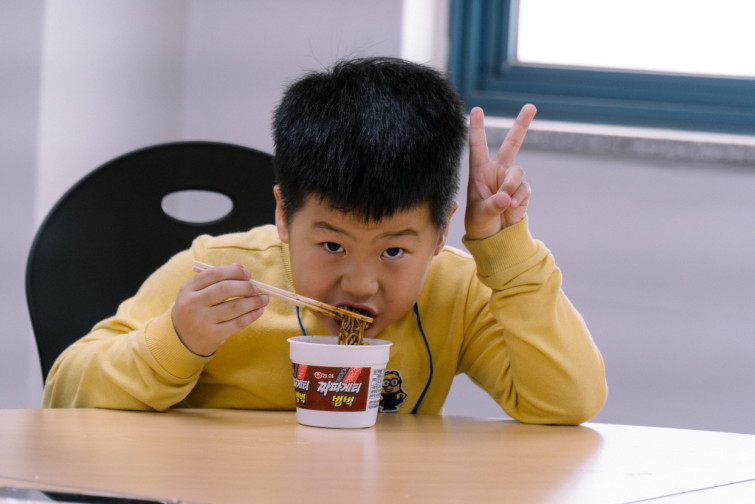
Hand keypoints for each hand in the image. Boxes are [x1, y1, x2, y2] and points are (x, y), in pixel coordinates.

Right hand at [172, 263, 267, 355]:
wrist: (182, 341)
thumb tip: (240, 266)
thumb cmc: (194, 311)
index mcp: (187, 289)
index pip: (214, 274)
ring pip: (234, 307)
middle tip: (256, 288)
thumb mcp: (197, 293)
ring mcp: (203, 321)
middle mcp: (193, 304)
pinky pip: (238, 323)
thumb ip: (216, 278)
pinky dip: (252, 315)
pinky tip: (259, 311)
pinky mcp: (214, 335)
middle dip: (245, 287)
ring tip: (264, 299)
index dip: (233, 272)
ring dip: (253, 301)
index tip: (247, 274)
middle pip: (225, 289)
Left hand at [465, 104, 535, 239]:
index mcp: (479, 171)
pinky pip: (524, 189)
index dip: (476, 128)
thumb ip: (492, 205)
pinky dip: (519, 198)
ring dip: (511, 186)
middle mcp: (496, 171)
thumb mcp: (480, 215)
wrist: (495, 237)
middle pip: (511, 144)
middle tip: (530, 107)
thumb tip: (506, 197)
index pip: (477, 146)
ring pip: (517, 172)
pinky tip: (511, 207)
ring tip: (504, 202)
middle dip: (521, 125)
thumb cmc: (479, 223)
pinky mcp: (522, 191)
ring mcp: (510, 180)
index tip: (476, 109)